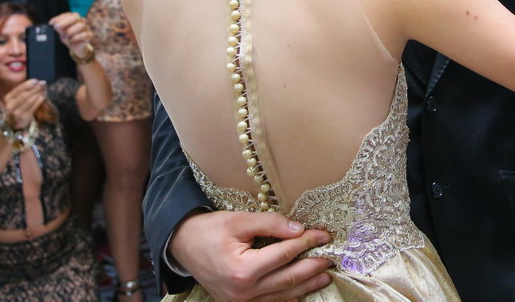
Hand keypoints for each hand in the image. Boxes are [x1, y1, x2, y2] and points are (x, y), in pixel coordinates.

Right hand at [3, 79, 47, 129]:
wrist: (14, 123)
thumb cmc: (18, 106)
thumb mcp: (17, 98)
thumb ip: (25, 90)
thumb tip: (38, 82)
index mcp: (8, 98)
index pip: (18, 89)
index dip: (28, 84)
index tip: (36, 80)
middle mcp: (10, 105)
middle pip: (24, 94)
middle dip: (35, 88)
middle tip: (43, 84)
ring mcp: (16, 112)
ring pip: (29, 101)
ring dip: (38, 94)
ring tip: (44, 90)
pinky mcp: (24, 117)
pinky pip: (33, 107)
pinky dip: (39, 101)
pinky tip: (43, 96)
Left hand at [50, 11, 92, 58]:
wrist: (76, 47)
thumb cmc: (68, 37)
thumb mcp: (61, 32)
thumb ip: (58, 27)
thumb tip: (52, 23)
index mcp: (74, 18)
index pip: (67, 14)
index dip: (59, 18)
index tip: (51, 23)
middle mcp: (81, 20)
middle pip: (76, 17)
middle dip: (65, 22)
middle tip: (57, 28)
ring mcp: (87, 27)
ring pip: (80, 25)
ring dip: (70, 32)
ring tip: (66, 37)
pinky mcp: (90, 34)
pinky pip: (85, 34)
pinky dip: (76, 37)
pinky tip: (72, 40)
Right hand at [169, 211, 332, 301]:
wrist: (183, 246)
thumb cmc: (209, 230)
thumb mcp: (239, 220)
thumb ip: (271, 224)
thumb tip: (299, 229)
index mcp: (243, 270)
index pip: (284, 254)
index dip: (307, 243)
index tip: (323, 234)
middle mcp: (243, 291)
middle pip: (288, 279)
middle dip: (312, 267)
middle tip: (331, 257)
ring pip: (282, 295)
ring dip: (306, 285)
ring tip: (325, 275)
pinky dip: (288, 297)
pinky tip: (302, 290)